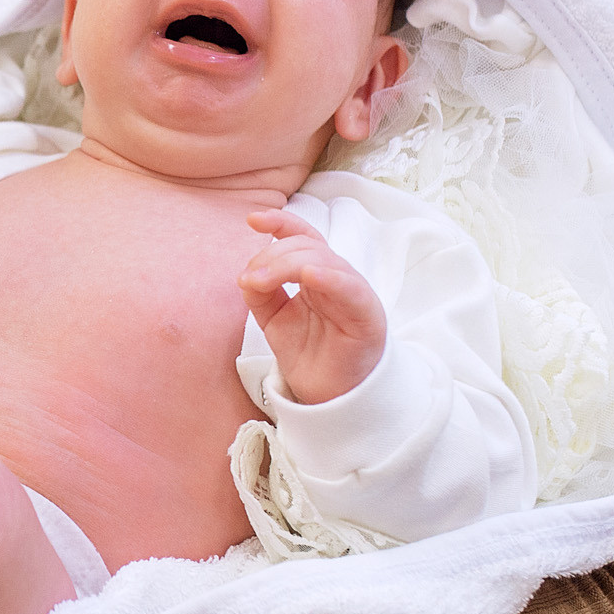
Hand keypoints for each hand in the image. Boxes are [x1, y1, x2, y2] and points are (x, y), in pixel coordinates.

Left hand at [240, 208, 385, 404]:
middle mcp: (336, 277)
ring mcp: (353, 293)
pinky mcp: (367, 316)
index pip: (302, 237)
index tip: (251, 219)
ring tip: (260, 282)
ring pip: (324, 261)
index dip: (280, 222)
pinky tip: (309, 275)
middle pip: (307, 246)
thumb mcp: (273, 318)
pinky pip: (350, 289)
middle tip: (248, 279)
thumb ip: (261, 293)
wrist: (328, 394)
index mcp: (316, 273)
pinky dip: (330, 278)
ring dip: (287, 265)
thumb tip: (247, 275)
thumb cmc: (307, 351)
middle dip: (272, 256)